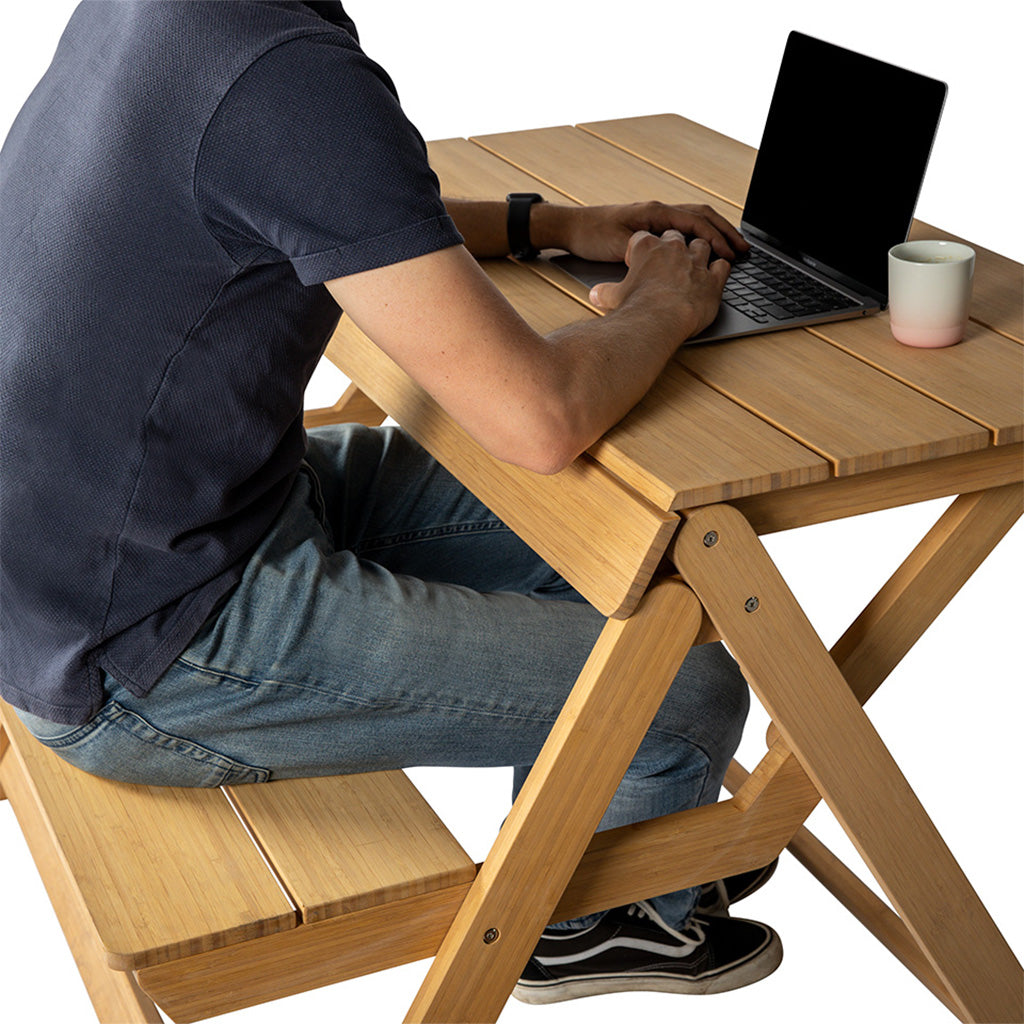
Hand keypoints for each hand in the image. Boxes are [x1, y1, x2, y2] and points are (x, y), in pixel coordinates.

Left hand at [553, 200, 748, 261]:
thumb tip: (662, 258)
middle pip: (703, 216)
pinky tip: (706, 250)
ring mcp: (656, 218)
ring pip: (696, 220)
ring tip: (732, 249)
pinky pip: (685, 228)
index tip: (730, 254)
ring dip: (716, 233)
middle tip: (744, 249)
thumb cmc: (592, 234)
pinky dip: (701, 236)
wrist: (574, 227)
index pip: (696, 221)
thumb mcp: (616, 245)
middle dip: (725, 232)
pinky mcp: (652, 227)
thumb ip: (640, 250)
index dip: (716, 238)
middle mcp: (659, 211)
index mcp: (655, 212)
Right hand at [589, 229, 730, 336]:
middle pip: (676, 236)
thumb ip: (604, 292)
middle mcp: (673, 249)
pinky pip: (722, 265)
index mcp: (646, 248)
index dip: (641, 247)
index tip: (639, 259)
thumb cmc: (635, 308)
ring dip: (700, 250)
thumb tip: (595, 295)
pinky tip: (717, 272)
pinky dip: (721, 266)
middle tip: (670, 259)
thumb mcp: (612, 298)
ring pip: (702, 244)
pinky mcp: (713, 279)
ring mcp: (695, 261)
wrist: (659, 321)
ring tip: (697, 261)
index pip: (643, 238)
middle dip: (674, 245)